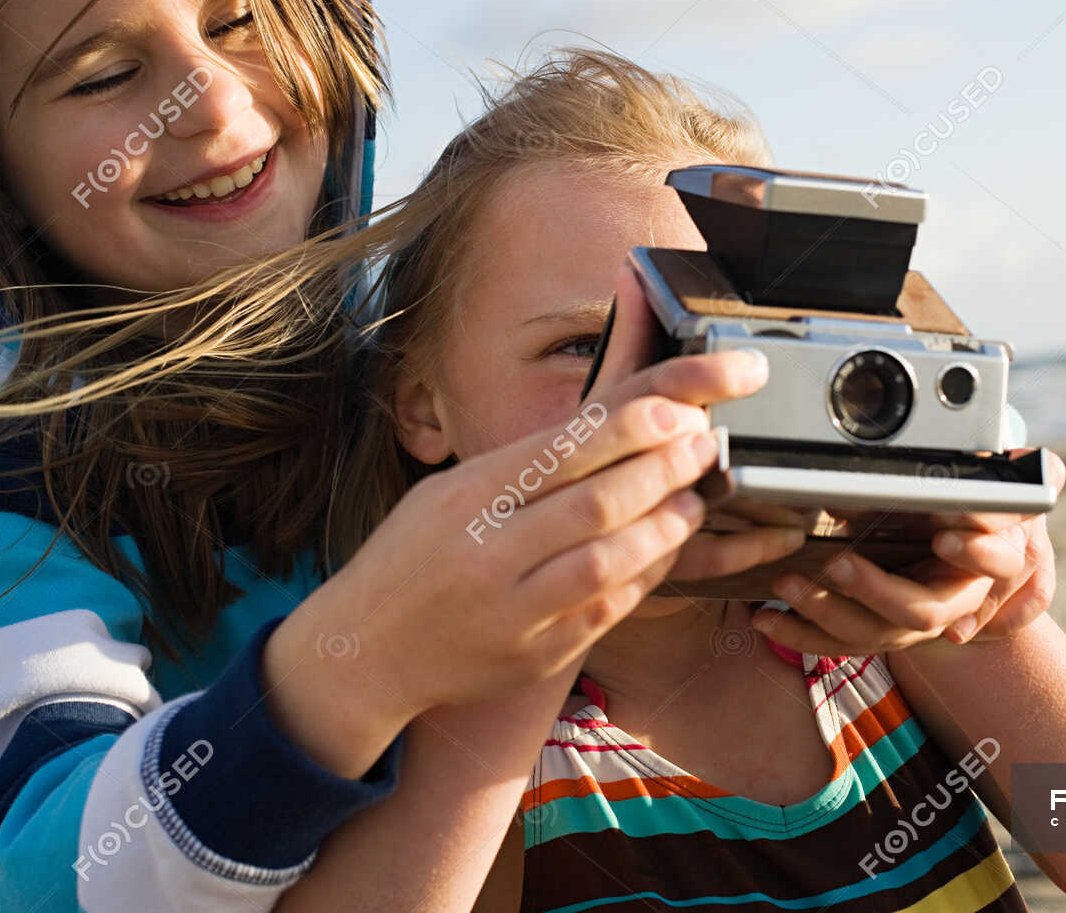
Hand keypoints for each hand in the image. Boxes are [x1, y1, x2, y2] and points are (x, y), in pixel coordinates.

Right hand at [264, 279, 776, 775]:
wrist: (363, 653)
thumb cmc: (414, 557)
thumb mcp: (451, 491)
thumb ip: (525, 462)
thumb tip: (611, 422)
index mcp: (466, 498)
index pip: (560, 451)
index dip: (629, 428)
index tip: (679, 408)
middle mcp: (488, 552)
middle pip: (594, 504)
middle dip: (661, 471)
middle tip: (703, 447)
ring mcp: (511, 611)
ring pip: (607, 563)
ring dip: (663, 527)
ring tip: (693, 500)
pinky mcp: (533, 657)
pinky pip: (605, 613)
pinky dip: (643, 578)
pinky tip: (663, 552)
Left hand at [751, 448, 1065, 655]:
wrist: (959, 549)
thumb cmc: (972, 506)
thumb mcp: (1000, 487)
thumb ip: (1020, 476)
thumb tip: (1052, 467)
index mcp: (994, 560)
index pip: (999, 564)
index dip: (977, 552)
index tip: (948, 533)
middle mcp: (958, 599)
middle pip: (923, 610)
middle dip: (878, 589)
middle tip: (838, 563)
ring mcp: (915, 622)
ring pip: (876, 634)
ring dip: (827, 612)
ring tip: (786, 585)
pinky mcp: (877, 633)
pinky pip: (840, 646)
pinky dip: (801, 635)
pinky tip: (765, 620)